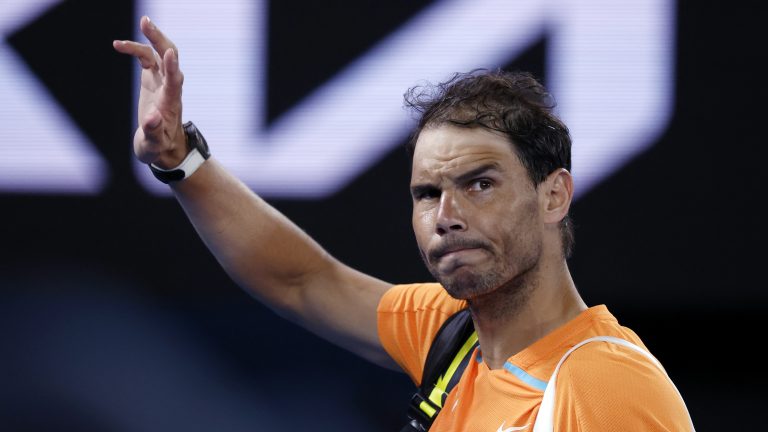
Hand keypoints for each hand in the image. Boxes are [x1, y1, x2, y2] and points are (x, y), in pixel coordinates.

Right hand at [113, 16, 186, 167]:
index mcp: (171, 103)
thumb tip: (151, 119)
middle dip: (160, 40)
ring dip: (149, 38)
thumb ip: (153, 132)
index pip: (175, 81)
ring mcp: (162, 81)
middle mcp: (169, 88)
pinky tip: (118, 45)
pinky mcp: (153, 79)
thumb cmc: (159, 147)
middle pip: (169, 58)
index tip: (169, 53)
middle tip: (146, 23)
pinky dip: (134, 49)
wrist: (163, 146)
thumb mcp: (155, 145)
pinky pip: (146, 58)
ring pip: (158, 53)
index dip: (172, 67)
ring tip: (133, 30)